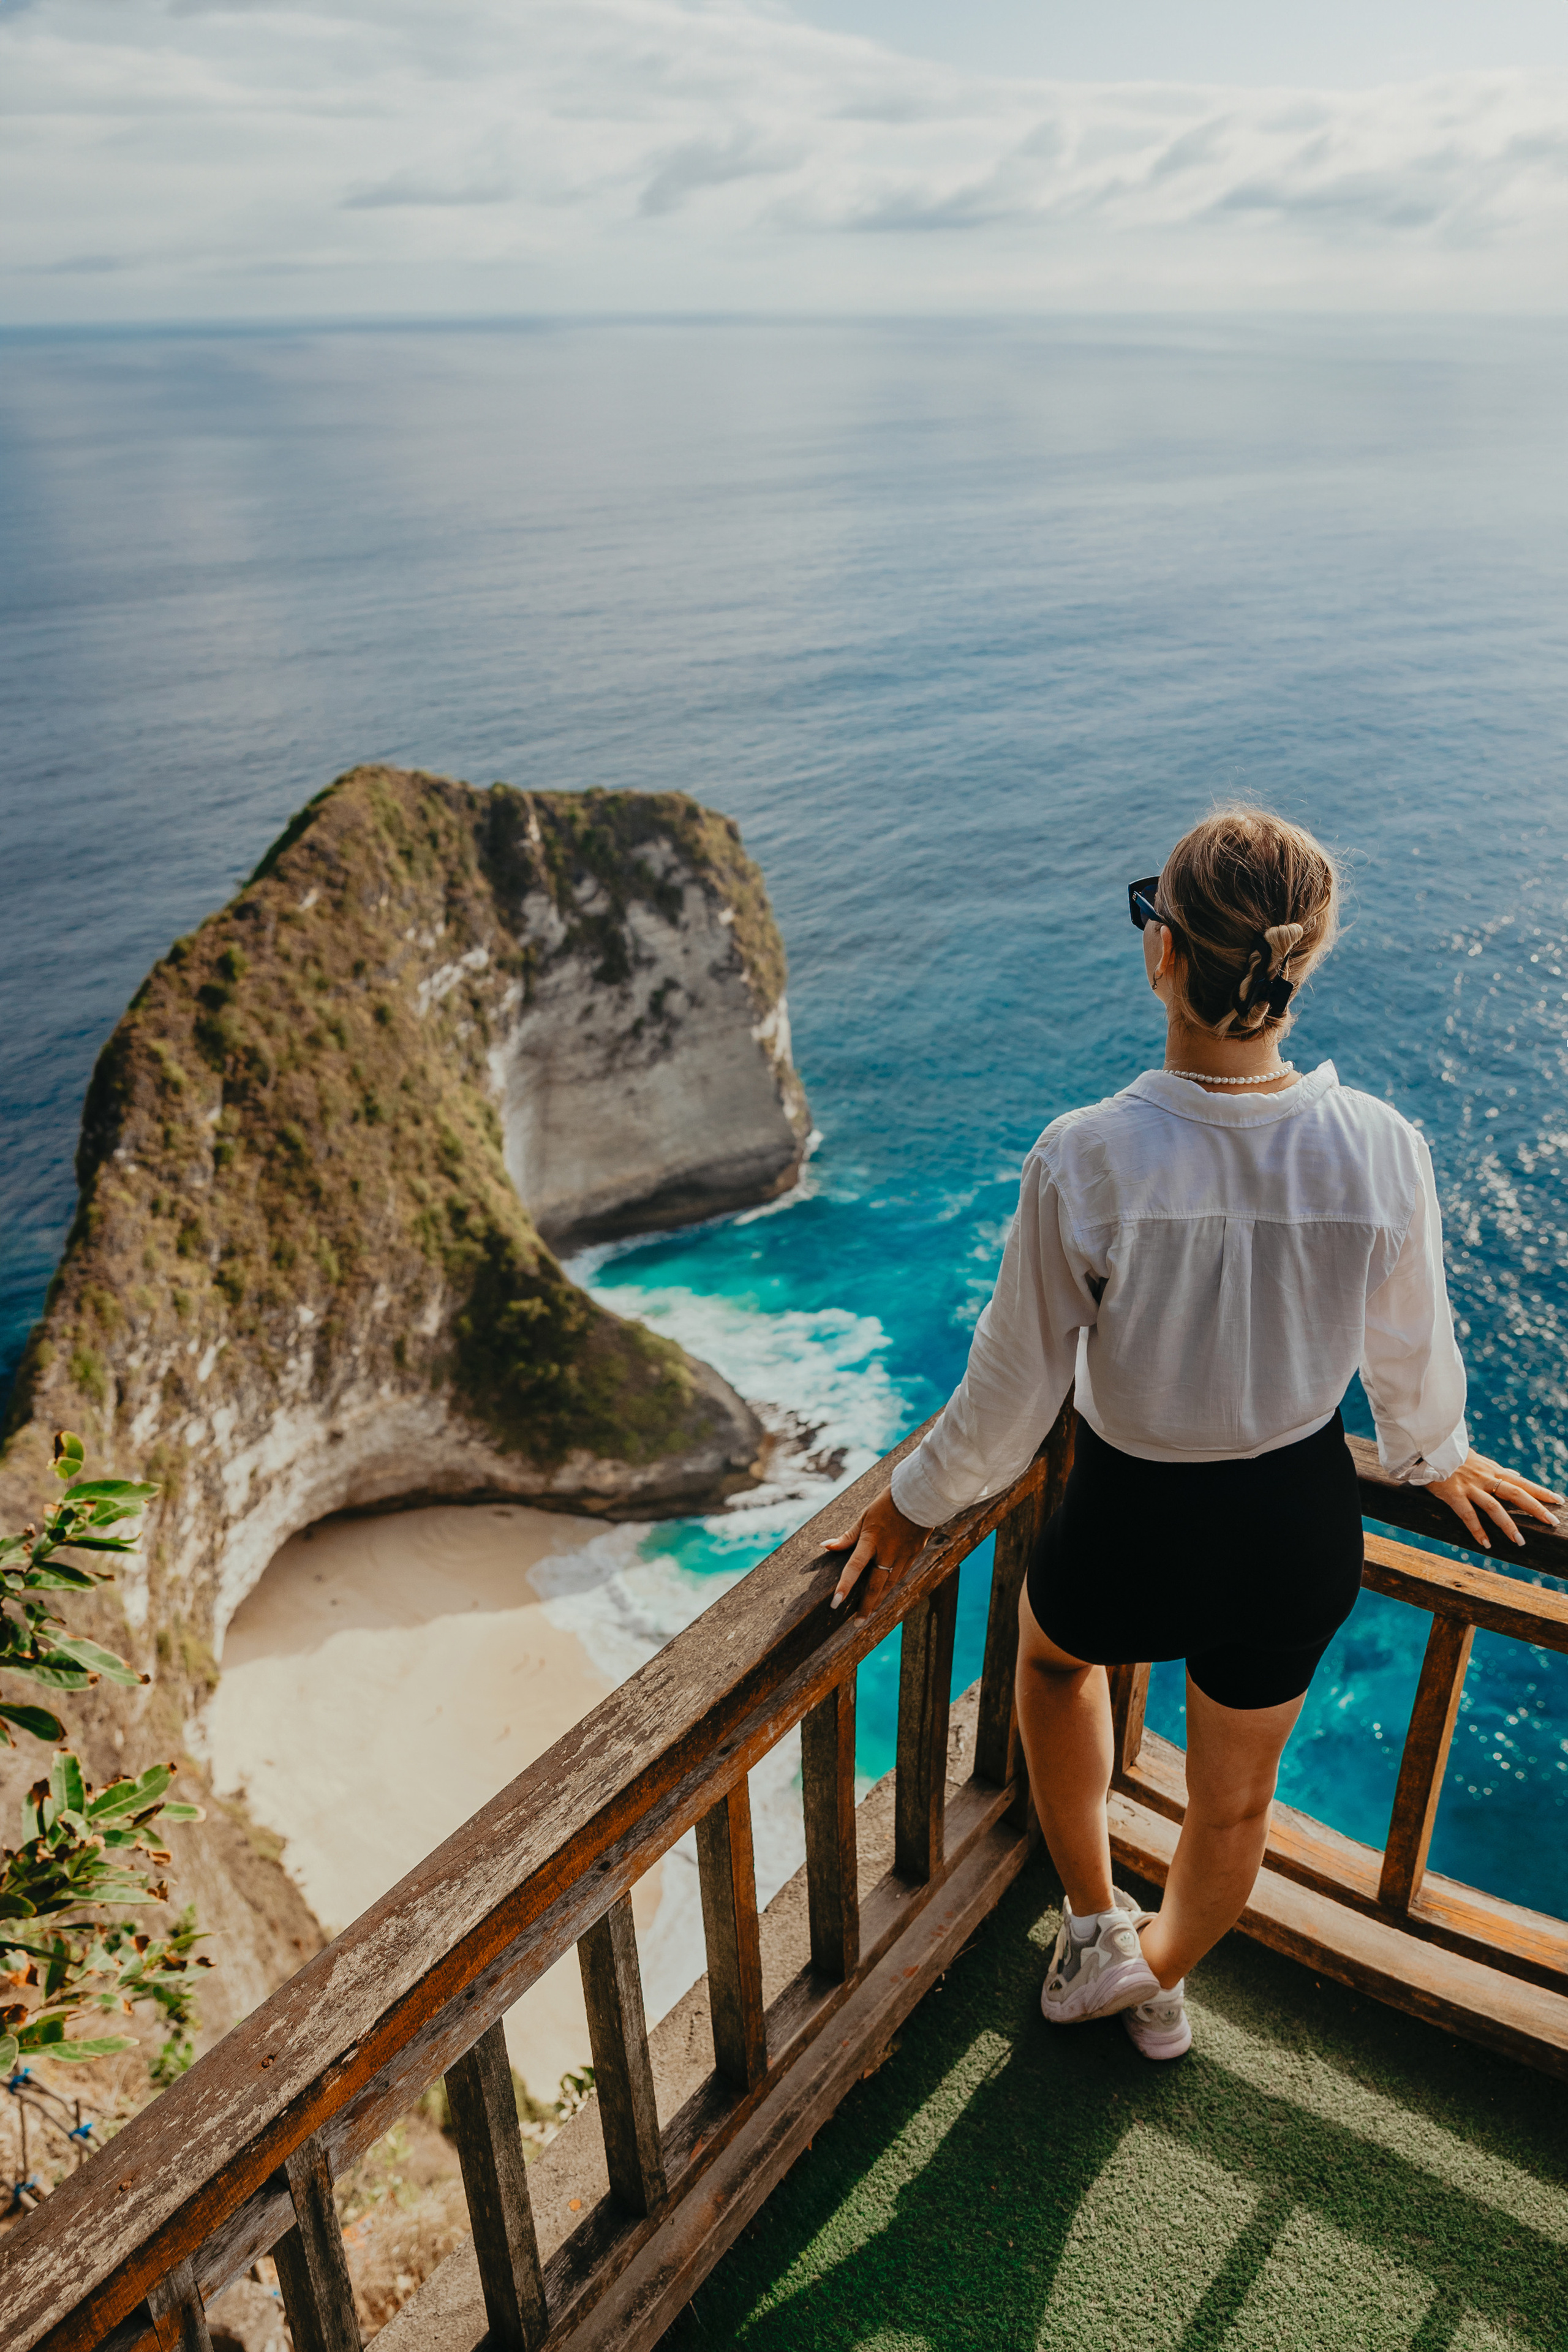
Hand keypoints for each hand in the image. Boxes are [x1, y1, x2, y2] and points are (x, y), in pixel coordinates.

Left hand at [821, 1489, 929, 1619]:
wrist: (921, 1495)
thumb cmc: (888, 1503)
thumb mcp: (865, 1516)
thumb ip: (847, 1536)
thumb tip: (826, 1546)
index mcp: (872, 1540)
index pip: (855, 1567)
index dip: (844, 1586)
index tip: (836, 1604)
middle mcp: (888, 1551)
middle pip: (875, 1585)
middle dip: (865, 1606)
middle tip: (858, 1623)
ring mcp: (903, 1555)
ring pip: (889, 1584)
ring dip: (879, 1600)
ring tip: (870, 1613)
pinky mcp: (915, 1554)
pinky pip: (901, 1575)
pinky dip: (891, 1586)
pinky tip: (886, 1593)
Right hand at [1425, 1449, 1563, 1551]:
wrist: (1427, 1447)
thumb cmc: (1453, 1455)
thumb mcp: (1479, 1460)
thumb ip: (1498, 1471)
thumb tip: (1517, 1475)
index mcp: (1493, 1470)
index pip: (1523, 1482)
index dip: (1542, 1492)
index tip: (1559, 1501)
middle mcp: (1485, 1478)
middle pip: (1515, 1493)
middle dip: (1535, 1508)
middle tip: (1553, 1522)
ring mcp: (1469, 1486)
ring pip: (1493, 1507)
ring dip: (1508, 1525)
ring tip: (1520, 1542)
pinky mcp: (1453, 1494)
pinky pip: (1467, 1514)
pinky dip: (1477, 1530)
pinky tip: (1485, 1544)